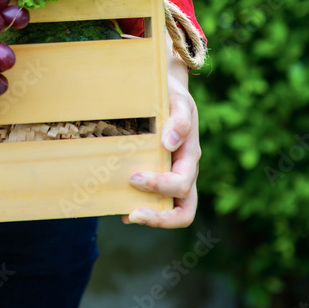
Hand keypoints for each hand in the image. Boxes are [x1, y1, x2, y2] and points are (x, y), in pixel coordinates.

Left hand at [123, 38, 199, 227]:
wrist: (165, 89)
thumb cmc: (172, 95)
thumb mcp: (179, 100)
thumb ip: (179, 119)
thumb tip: (169, 143)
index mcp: (189, 156)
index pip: (181, 185)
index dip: (160, 187)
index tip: (134, 178)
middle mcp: (183, 172)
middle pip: (184, 211)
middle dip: (159, 218)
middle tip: (132, 214)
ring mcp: (171, 176)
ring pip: (170, 211)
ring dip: (151, 218)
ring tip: (127, 215)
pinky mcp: (156, 176)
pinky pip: (153, 201)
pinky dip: (139, 208)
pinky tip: (120, 206)